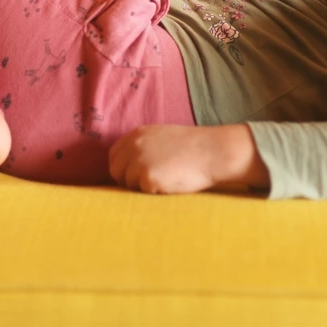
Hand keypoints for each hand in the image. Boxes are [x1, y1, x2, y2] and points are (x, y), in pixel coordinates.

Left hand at [107, 124, 269, 193]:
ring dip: (142, 187)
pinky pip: (143, 192)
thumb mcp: (162, 137)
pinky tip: (170, 184)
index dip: (122, 167)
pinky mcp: (148, 178)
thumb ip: (143, 146)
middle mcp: (134, 146)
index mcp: (137, 134)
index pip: (114, 155)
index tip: (133, 175)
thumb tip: (127, 165)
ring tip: (165, 180)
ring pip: (128, 184)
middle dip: (128, 180)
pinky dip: (154, 192)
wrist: (212, 152)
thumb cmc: (192, 147)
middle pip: (116, 171)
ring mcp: (139, 161)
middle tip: (148, 182)